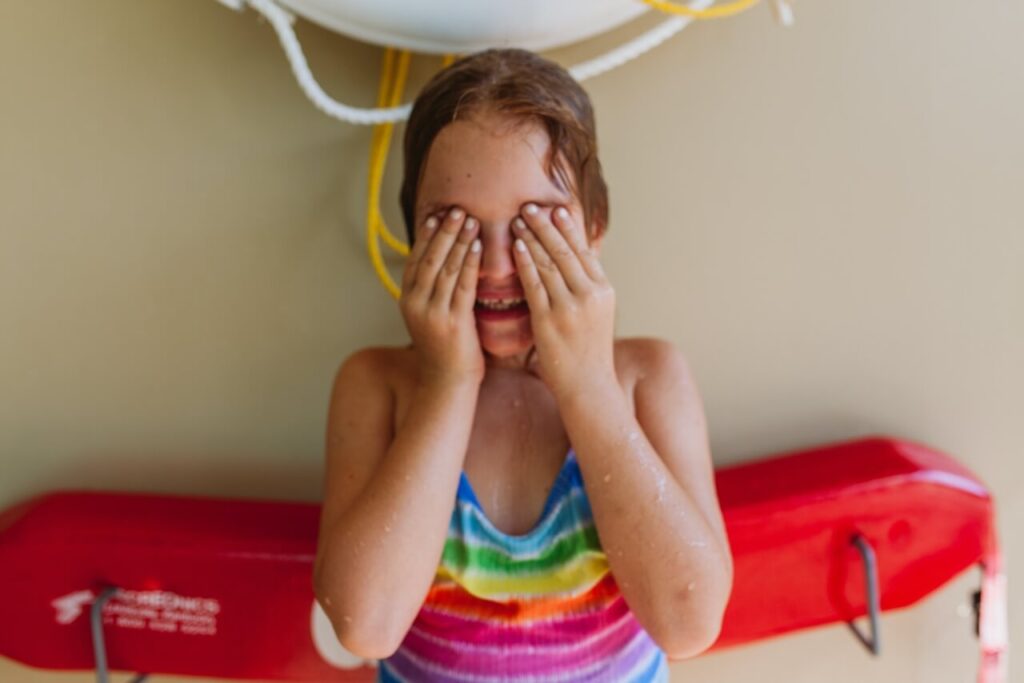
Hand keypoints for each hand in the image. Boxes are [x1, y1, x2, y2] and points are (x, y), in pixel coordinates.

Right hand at [400, 206, 484, 386]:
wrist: (447, 383)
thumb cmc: (445, 349)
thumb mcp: (430, 316)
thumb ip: (434, 291)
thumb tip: (444, 262)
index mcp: (407, 300)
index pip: (415, 259)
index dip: (426, 236)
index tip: (436, 215)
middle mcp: (415, 304)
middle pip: (430, 258)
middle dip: (443, 231)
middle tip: (456, 209)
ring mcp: (433, 313)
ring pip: (446, 268)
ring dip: (459, 241)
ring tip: (470, 220)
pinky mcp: (453, 322)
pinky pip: (463, 286)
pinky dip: (470, 263)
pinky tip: (478, 247)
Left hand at [512, 202, 615, 396]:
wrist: (588, 386)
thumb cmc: (588, 351)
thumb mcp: (597, 314)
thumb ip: (586, 288)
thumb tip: (574, 262)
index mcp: (604, 290)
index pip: (584, 251)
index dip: (568, 228)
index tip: (555, 209)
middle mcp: (590, 295)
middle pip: (565, 251)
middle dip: (546, 226)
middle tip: (529, 206)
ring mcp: (570, 307)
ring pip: (549, 263)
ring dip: (532, 238)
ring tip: (517, 220)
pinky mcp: (550, 320)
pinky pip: (534, 284)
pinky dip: (525, 262)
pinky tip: (515, 247)